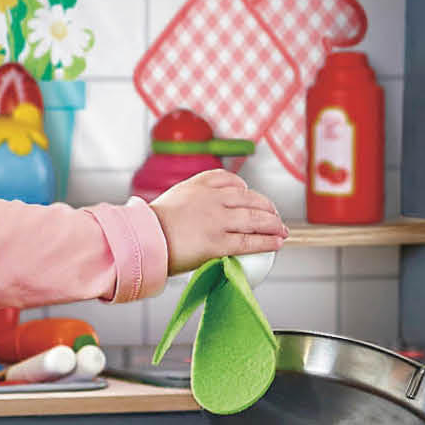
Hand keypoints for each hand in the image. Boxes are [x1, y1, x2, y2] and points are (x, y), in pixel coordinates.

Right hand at [152, 170, 287, 273]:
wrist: (142, 239)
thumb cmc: (149, 226)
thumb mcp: (170, 200)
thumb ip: (187, 202)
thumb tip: (191, 215)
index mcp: (199, 184)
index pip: (229, 180)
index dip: (244, 189)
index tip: (249, 196)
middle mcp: (212, 198)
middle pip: (249, 199)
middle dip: (266, 207)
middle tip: (274, 216)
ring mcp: (217, 220)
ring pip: (255, 219)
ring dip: (274, 224)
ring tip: (282, 230)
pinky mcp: (218, 243)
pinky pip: (250, 241)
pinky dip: (268, 241)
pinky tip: (278, 243)